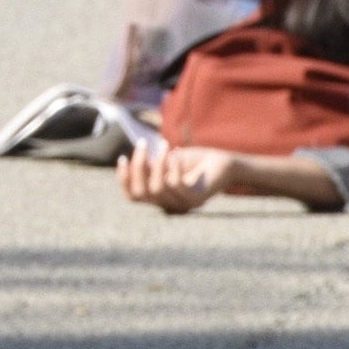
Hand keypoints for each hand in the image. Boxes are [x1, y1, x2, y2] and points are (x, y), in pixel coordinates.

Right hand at [115, 144, 235, 214]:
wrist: (227, 164)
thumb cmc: (196, 161)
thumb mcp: (167, 162)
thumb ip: (150, 165)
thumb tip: (131, 161)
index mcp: (160, 197)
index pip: (133, 196)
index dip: (123, 179)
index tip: (122, 158)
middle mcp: (169, 204)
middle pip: (141, 192)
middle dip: (137, 166)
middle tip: (141, 144)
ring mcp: (182, 204)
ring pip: (157, 187)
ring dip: (157, 161)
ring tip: (163, 143)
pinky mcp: (196, 199)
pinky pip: (175, 184)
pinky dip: (173, 166)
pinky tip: (176, 152)